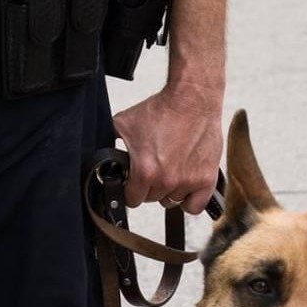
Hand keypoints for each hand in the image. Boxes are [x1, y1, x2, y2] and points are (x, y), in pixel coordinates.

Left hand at [112, 82, 222, 214]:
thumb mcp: (123, 123)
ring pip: (172, 201)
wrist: (192, 99)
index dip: (130, 190)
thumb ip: (110, 143)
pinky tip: (185, 187)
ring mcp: (188, 181)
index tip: (133, 183)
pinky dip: (190, 200)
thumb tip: (100, 153)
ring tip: (170, 171)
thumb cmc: (162, 110)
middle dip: (149, 187)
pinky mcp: (206, 179)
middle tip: (153, 169)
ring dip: (169, 190)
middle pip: (152, 199)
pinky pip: (195, 206)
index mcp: (145, 171)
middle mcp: (167, 180)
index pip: (132, 199)